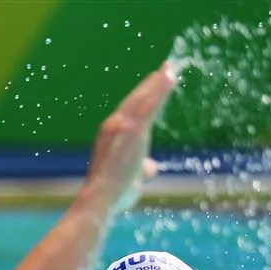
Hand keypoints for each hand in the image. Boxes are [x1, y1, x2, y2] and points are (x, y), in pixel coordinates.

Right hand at [82, 62, 177, 214]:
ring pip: (142, 99)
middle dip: (151, 84)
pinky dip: (159, 90)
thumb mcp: (133, 179)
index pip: (131, 112)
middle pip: (136, 100)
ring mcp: (121, 125)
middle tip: (167, 68)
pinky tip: (169, 76)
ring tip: (170, 68)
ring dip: (157, 83)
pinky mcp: (132, 129)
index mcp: (113, 135)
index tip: (156, 84)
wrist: (100, 200)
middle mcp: (113, 125)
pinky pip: (149, 105)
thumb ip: (142, 170)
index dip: (144, 98)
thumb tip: (152, 167)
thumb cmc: (114, 194)